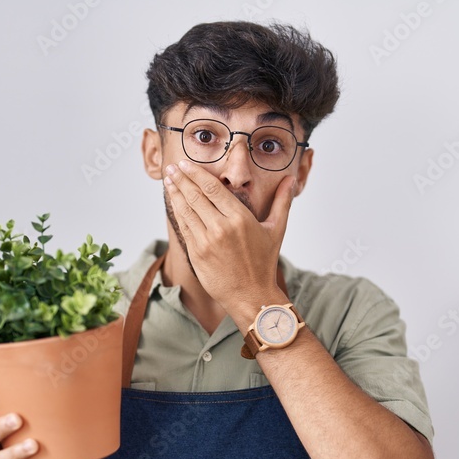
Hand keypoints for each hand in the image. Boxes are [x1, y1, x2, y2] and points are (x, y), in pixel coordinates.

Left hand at [162, 160, 296, 313]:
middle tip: (172, 168)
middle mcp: (221, 227)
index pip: (213, 188)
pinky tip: (174, 202)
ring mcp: (206, 241)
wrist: (250, 295)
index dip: (196, 173)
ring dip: (175, 193)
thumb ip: (282, 202)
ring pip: (186, 210)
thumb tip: (291, 179)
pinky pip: (184, 227)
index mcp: (240, 218)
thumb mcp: (276, 230)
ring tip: (168, 180)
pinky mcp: (196, 254)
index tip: (185, 164)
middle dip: (181, 179)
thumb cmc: (263, 263)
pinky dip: (177, 212)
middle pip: (196, 195)